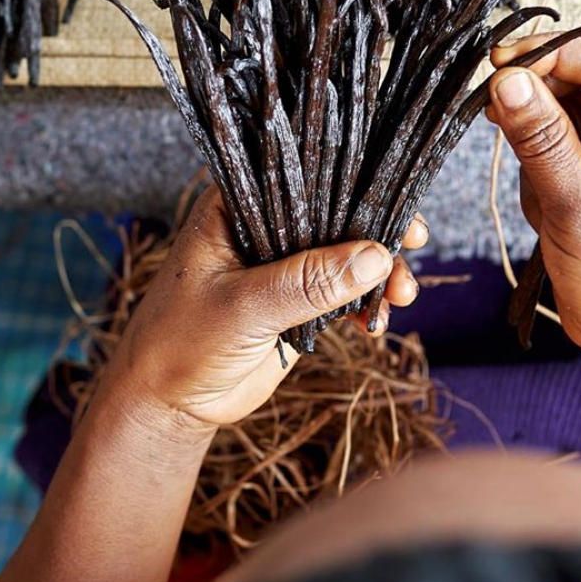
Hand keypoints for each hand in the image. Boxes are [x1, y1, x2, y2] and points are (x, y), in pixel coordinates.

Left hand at [98, 187, 427, 434]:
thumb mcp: (243, 307)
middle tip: (413, 242)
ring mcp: (285, 266)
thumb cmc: (182, 342)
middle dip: (378, 230)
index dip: (352, 181)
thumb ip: (307, 282)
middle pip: (335, 212)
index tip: (395, 198)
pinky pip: (346, 294)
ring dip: (380, 272)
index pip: (302, 176)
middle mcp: (265, 227)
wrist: (167, 405)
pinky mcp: (300, 302)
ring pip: (347, 254)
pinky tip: (377, 324)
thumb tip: (375, 256)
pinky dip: (368, 304)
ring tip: (400, 296)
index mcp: (239, 207)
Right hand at [485, 32, 580, 374]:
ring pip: (562, 115)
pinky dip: (536, 170)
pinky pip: (556, 150)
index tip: (502, 62)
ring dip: (534, 143)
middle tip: (492, 111)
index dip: (557, 53)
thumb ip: (541, 139)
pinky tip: (543, 208)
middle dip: (537, 97)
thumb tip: (507, 80)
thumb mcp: (577, 209)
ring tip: (541, 196)